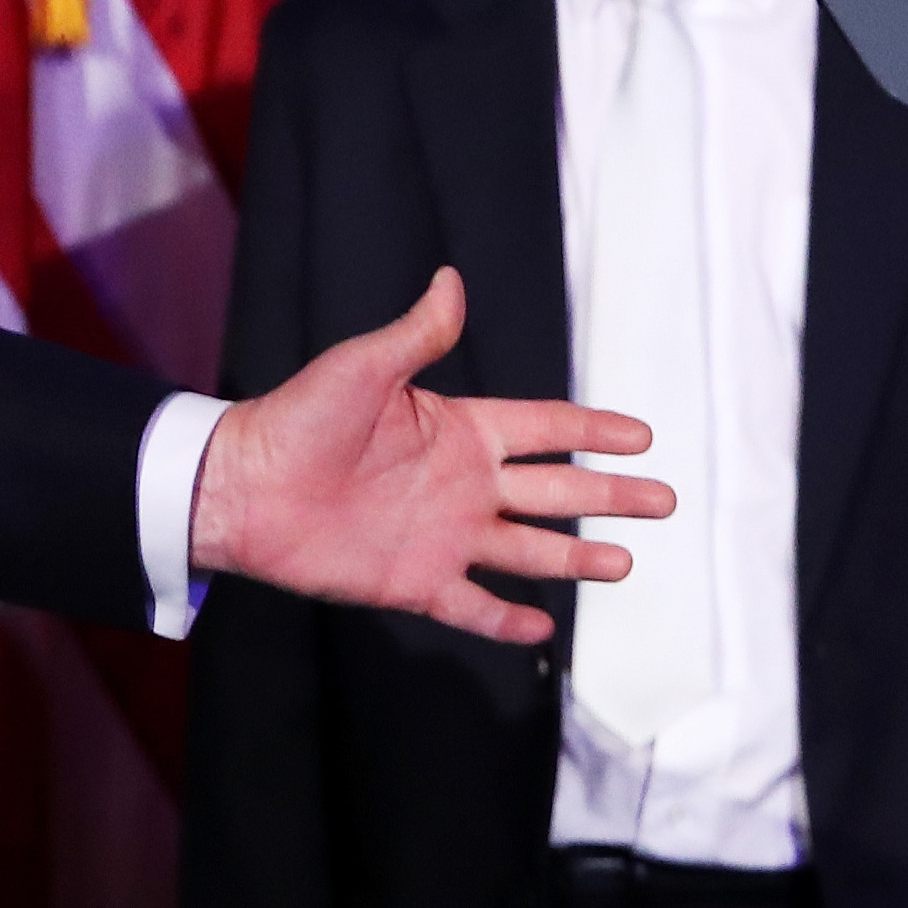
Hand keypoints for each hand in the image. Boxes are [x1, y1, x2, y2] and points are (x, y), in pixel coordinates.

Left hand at [191, 268, 673, 647]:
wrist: (241, 488)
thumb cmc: (296, 420)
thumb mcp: (363, 368)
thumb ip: (417, 336)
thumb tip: (450, 280)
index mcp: (457, 430)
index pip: (545, 428)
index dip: (595, 430)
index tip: (644, 435)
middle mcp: (461, 485)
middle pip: (556, 491)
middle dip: (611, 495)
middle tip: (665, 501)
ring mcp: (441, 535)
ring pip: (529, 550)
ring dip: (577, 558)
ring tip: (625, 563)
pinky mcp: (413, 580)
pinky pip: (471, 604)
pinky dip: (506, 619)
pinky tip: (543, 627)